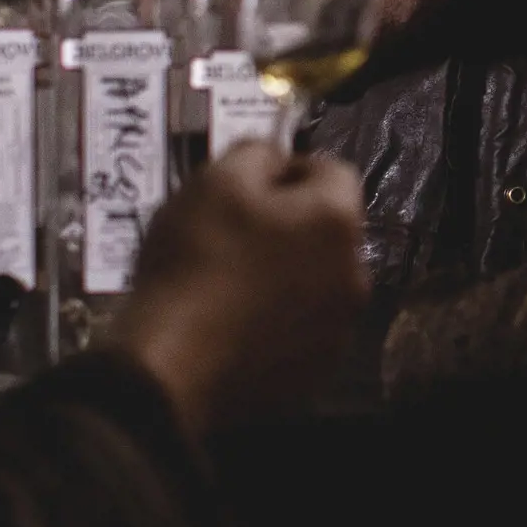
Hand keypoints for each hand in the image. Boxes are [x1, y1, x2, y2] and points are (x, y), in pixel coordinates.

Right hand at [107, 146, 367, 437]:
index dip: (287, 168)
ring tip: (224, 284)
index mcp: (338, 220)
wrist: (171, 370)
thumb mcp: (215, 181)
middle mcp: (354, 274)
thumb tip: (274, 159)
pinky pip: (298, 329)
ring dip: (282, 274)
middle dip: (287, 223)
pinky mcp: (314, 373)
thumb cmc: (195, 261)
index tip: (242, 187)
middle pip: (325, 229)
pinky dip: (273, 321)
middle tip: (229, 233)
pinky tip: (229, 325)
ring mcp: (338, 330)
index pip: (331, 168)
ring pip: (313, 281)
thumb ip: (256, 153)